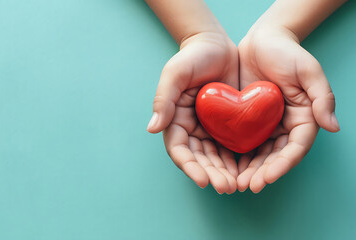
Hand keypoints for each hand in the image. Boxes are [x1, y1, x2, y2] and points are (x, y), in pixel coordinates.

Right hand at [147, 33, 238, 193]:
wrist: (215, 45)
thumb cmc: (192, 57)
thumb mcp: (175, 73)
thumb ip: (163, 99)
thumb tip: (152, 129)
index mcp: (175, 120)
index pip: (180, 150)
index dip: (190, 167)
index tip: (204, 180)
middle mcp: (191, 128)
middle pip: (199, 158)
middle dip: (211, 174)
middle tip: (227, 187)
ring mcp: (209, 128)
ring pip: (215, 157)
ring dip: (224, 172)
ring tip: (238, 185)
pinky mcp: (227, 124)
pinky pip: (231, 146)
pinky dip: (237, 160)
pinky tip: (248, 170)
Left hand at [236, 26, 339, 192]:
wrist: (261, 41)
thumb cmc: (287, 53)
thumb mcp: (308, 70)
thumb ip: (322, 97)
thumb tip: (332, 126)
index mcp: (303, 118)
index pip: (295, 148)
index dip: (282, 165)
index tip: (266, 178)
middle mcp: (285, 125)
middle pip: (275, 156)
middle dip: (262, 173)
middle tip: (246, 186)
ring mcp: (266, 124)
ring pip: (259, 153)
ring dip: (249, 170)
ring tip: (235, 183)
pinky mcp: (248, 119)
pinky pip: (243, 141)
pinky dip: (236, 154)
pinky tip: (226, 165)